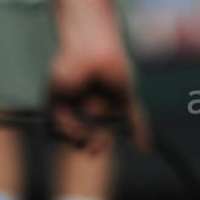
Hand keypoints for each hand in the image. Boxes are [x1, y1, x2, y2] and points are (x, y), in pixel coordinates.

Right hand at [45, 29, 149, 152]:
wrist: (89, 46)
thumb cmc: (69, 67)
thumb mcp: (55, 100)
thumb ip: (61, 124)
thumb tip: (76, 139)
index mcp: (74, 100)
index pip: (72, 128)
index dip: (68, 137)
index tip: (67, 139)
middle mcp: (93, 101)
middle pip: (94, 131)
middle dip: (91, 143)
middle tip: (91, 153)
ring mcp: (111, 98)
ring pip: (108, 126)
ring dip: (101, 137)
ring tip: (94, 146)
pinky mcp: (126, 95)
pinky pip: (135, 116)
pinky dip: (141, 131)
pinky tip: (145, 147)